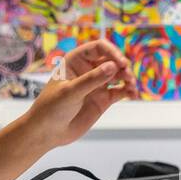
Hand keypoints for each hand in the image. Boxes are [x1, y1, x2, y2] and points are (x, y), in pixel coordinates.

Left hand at [23, 40, 138, 146]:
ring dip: (128, 78)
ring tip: (131, 86)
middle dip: (123, 65)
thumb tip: (113, 66)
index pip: (99, 47)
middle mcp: (88, 70)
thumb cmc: (51, 108)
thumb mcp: (70, 92)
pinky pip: (120, 91)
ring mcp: (96, 84)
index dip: (112, 52)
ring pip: (118, 75)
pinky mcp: (103, 99)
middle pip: (112, 60)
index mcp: (75, 61)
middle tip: (128, 76)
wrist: (48, 132)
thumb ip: (91, 79)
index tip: (121, 63)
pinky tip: (133, 95)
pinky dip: (128, 91)